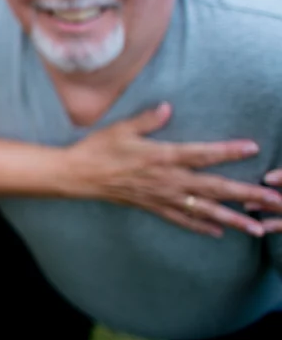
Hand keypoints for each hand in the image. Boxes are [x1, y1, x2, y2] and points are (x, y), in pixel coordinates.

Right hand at [66, 103, 281, 237]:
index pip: (202, 153)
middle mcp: (167, 179)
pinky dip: (202, 226)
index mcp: (162, 156)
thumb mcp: (122, 128)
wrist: (78, 175)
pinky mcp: (153, 207)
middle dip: (246, 194)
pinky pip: (182, 219)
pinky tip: (219, 232)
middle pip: (214, 187)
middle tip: (273, 200)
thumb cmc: (98, 148)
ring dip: (233, 218)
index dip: (228, 151)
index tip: (252, 148)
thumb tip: (168, 107)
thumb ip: (148, 120)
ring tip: (258, 228)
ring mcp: (162, 196)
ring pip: (204, 209)